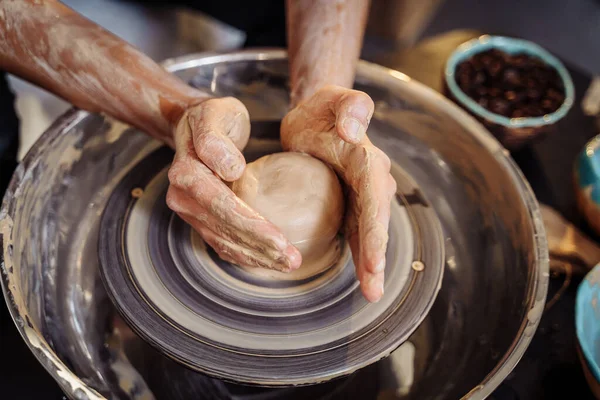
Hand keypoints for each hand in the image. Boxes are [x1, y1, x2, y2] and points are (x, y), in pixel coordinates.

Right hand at [166, 97, 301, 271]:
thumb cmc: (212, 117)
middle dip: (259, 249)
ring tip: (287, 265)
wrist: (194, 125)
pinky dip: (246, 255)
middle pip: (225, 230)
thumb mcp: (214, 113)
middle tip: (292, 260)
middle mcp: (184, 198)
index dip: (251, 226)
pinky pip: (222, 243)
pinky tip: (268, 262)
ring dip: (256, 258)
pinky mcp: (201, 219)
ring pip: (224, 243)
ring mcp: (191, 212)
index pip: (222, 206)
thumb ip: (215, 140)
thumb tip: (231, 169)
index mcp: (186, 174)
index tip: (280, 240)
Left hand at [281, 85, 395, 301]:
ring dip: (371, 264)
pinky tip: (359, 276)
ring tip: (371, 293)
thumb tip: (354, 130)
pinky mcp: (348, 203)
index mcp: (368, 162)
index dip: (375, 232)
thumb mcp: (333, 100)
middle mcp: (370, 182)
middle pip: (376, 225)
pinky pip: (354, 231)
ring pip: (368, 234)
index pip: (374, 200)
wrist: (315, 116)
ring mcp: (360, 196)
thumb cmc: (323, 108)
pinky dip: (359, 254)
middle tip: (374, 291)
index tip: (374, 261)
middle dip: (376, 258)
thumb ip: (349, 107)